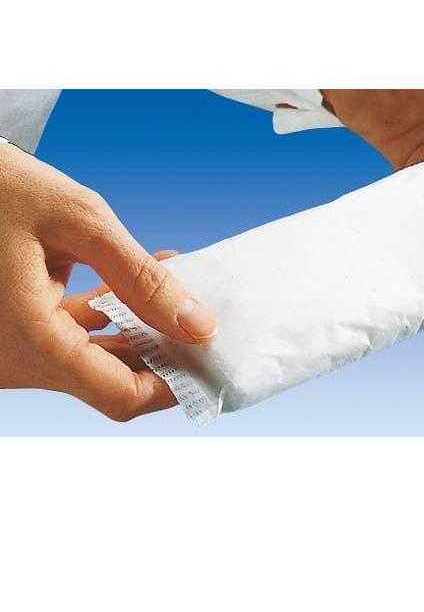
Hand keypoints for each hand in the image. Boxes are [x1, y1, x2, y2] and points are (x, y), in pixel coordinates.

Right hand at [0, 142, 216, 420]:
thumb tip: (197, 325)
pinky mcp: (14, 331)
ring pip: (95, 358)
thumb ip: (141, 279)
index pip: (121, 395)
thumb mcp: (78, 221)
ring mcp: (11, 350)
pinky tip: (137, 279)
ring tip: (176, 283)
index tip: (211, 357)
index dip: (175, 383)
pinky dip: (110, 314)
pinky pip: (72, 336)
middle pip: (112, 380)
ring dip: (142, 326)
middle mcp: (14, 360)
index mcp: (30, 341)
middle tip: (202, 314)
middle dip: (164, 349)